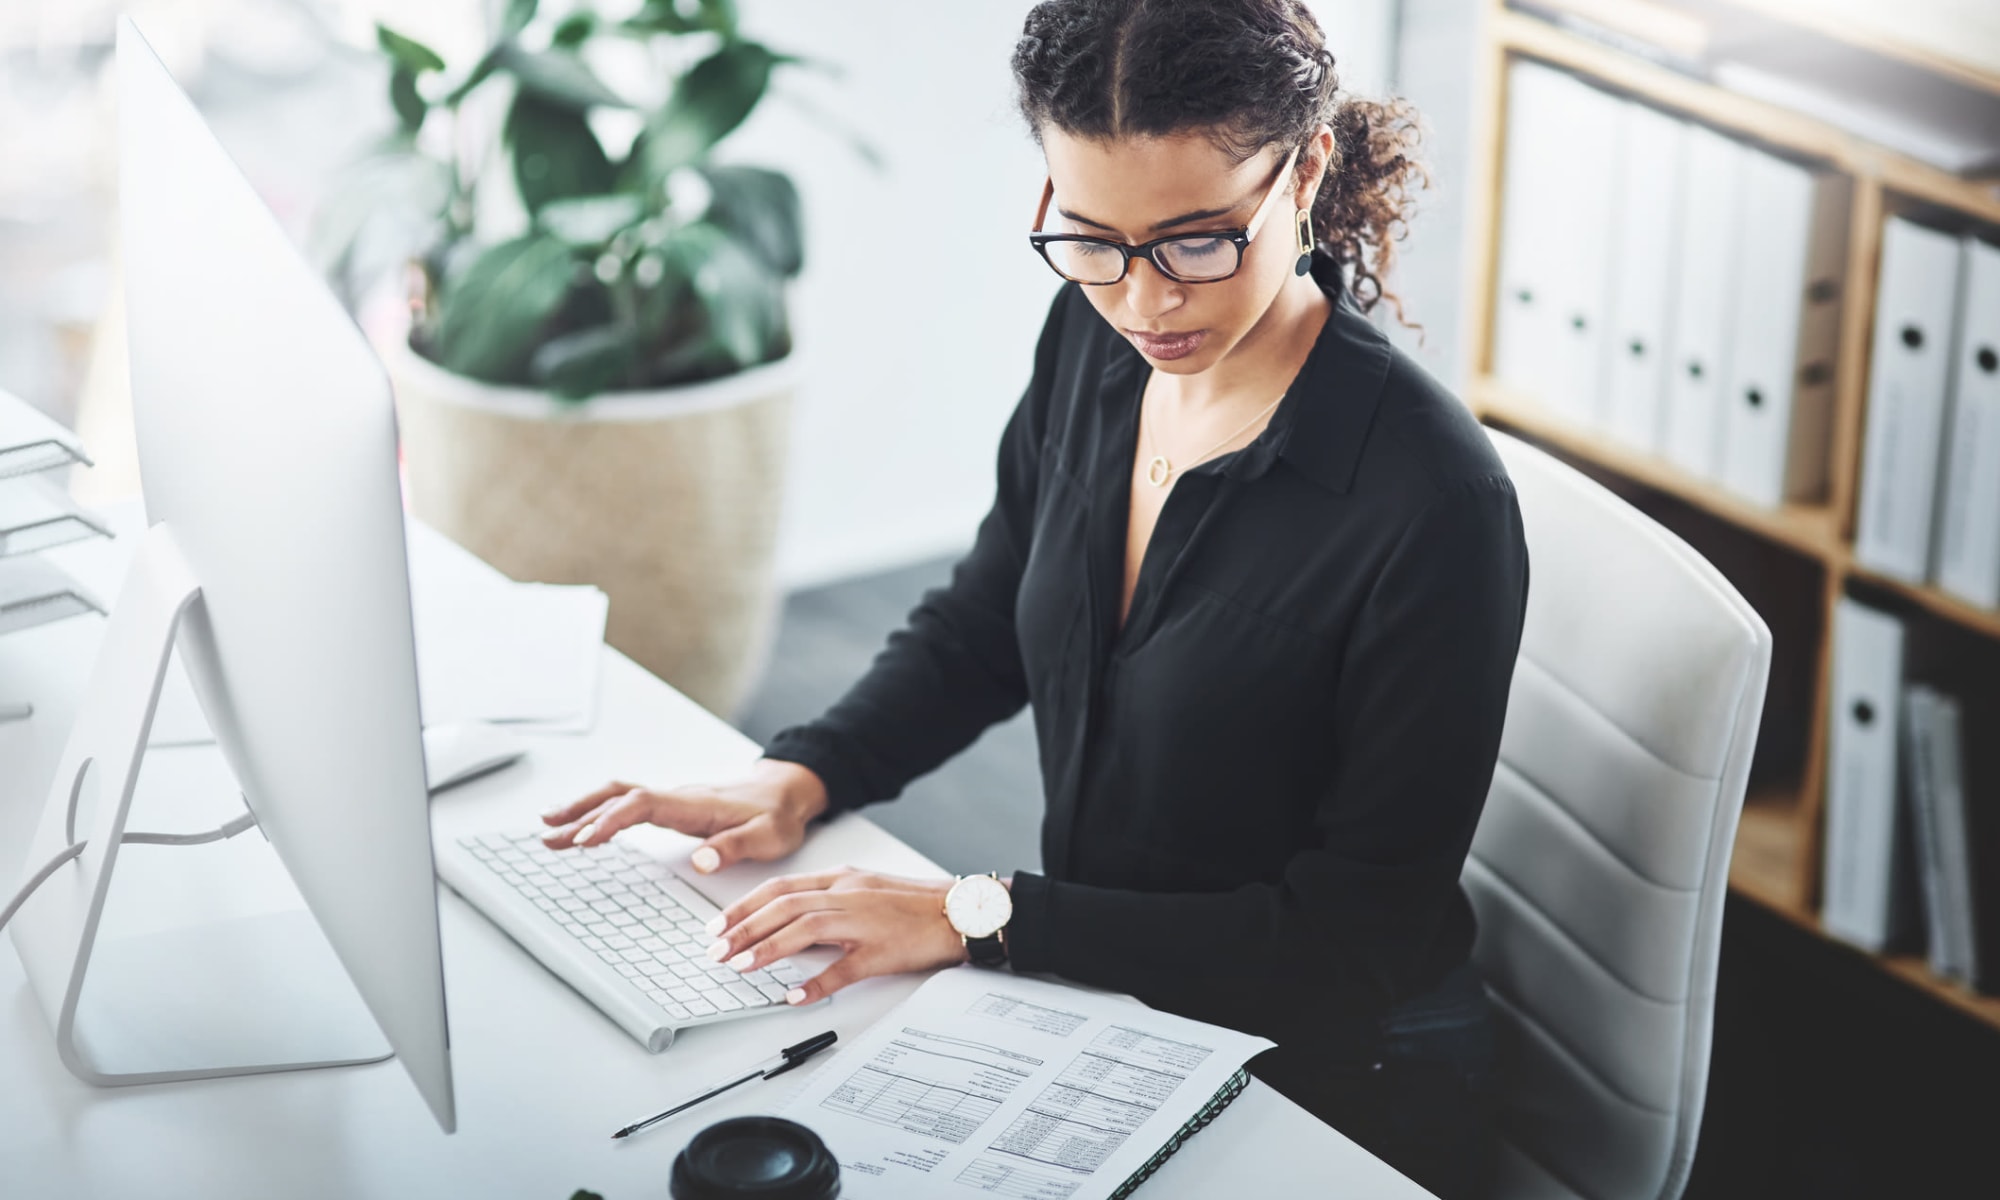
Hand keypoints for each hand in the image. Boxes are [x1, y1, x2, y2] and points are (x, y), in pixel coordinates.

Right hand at [539, 759, 828, 873]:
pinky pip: (626, 805)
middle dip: (581, 815)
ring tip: (548, 829)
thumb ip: (734, 847)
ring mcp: (671, 801)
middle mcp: (676, 797)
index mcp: (694, 804)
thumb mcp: (768, 836)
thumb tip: (702, 860)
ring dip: (582, 811)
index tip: (586, 840)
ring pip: (617, 797)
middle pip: (618, 796)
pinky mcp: (670, 808)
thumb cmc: (777, 815)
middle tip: (548, 835)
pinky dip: (598, 813)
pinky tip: (581, 826)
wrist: (786, 792)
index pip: (642, 804)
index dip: (612, 820)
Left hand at [704, 868, 975, 1004]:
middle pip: (784, 906)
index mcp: (843, 878)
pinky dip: (817, 983)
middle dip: (744, 928)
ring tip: (741, 966)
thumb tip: (789, 923)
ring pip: (806, 929)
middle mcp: (849, 894)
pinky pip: (845, 968)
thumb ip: (829, 901)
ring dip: (768, 948)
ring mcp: (866, 922)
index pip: (781, 888)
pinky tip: (795, 996)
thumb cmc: (916, 904)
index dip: (744, 905)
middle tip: (716, 950)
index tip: (718, 925)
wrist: (962, 912)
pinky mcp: (883, 951)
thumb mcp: (866, 890)